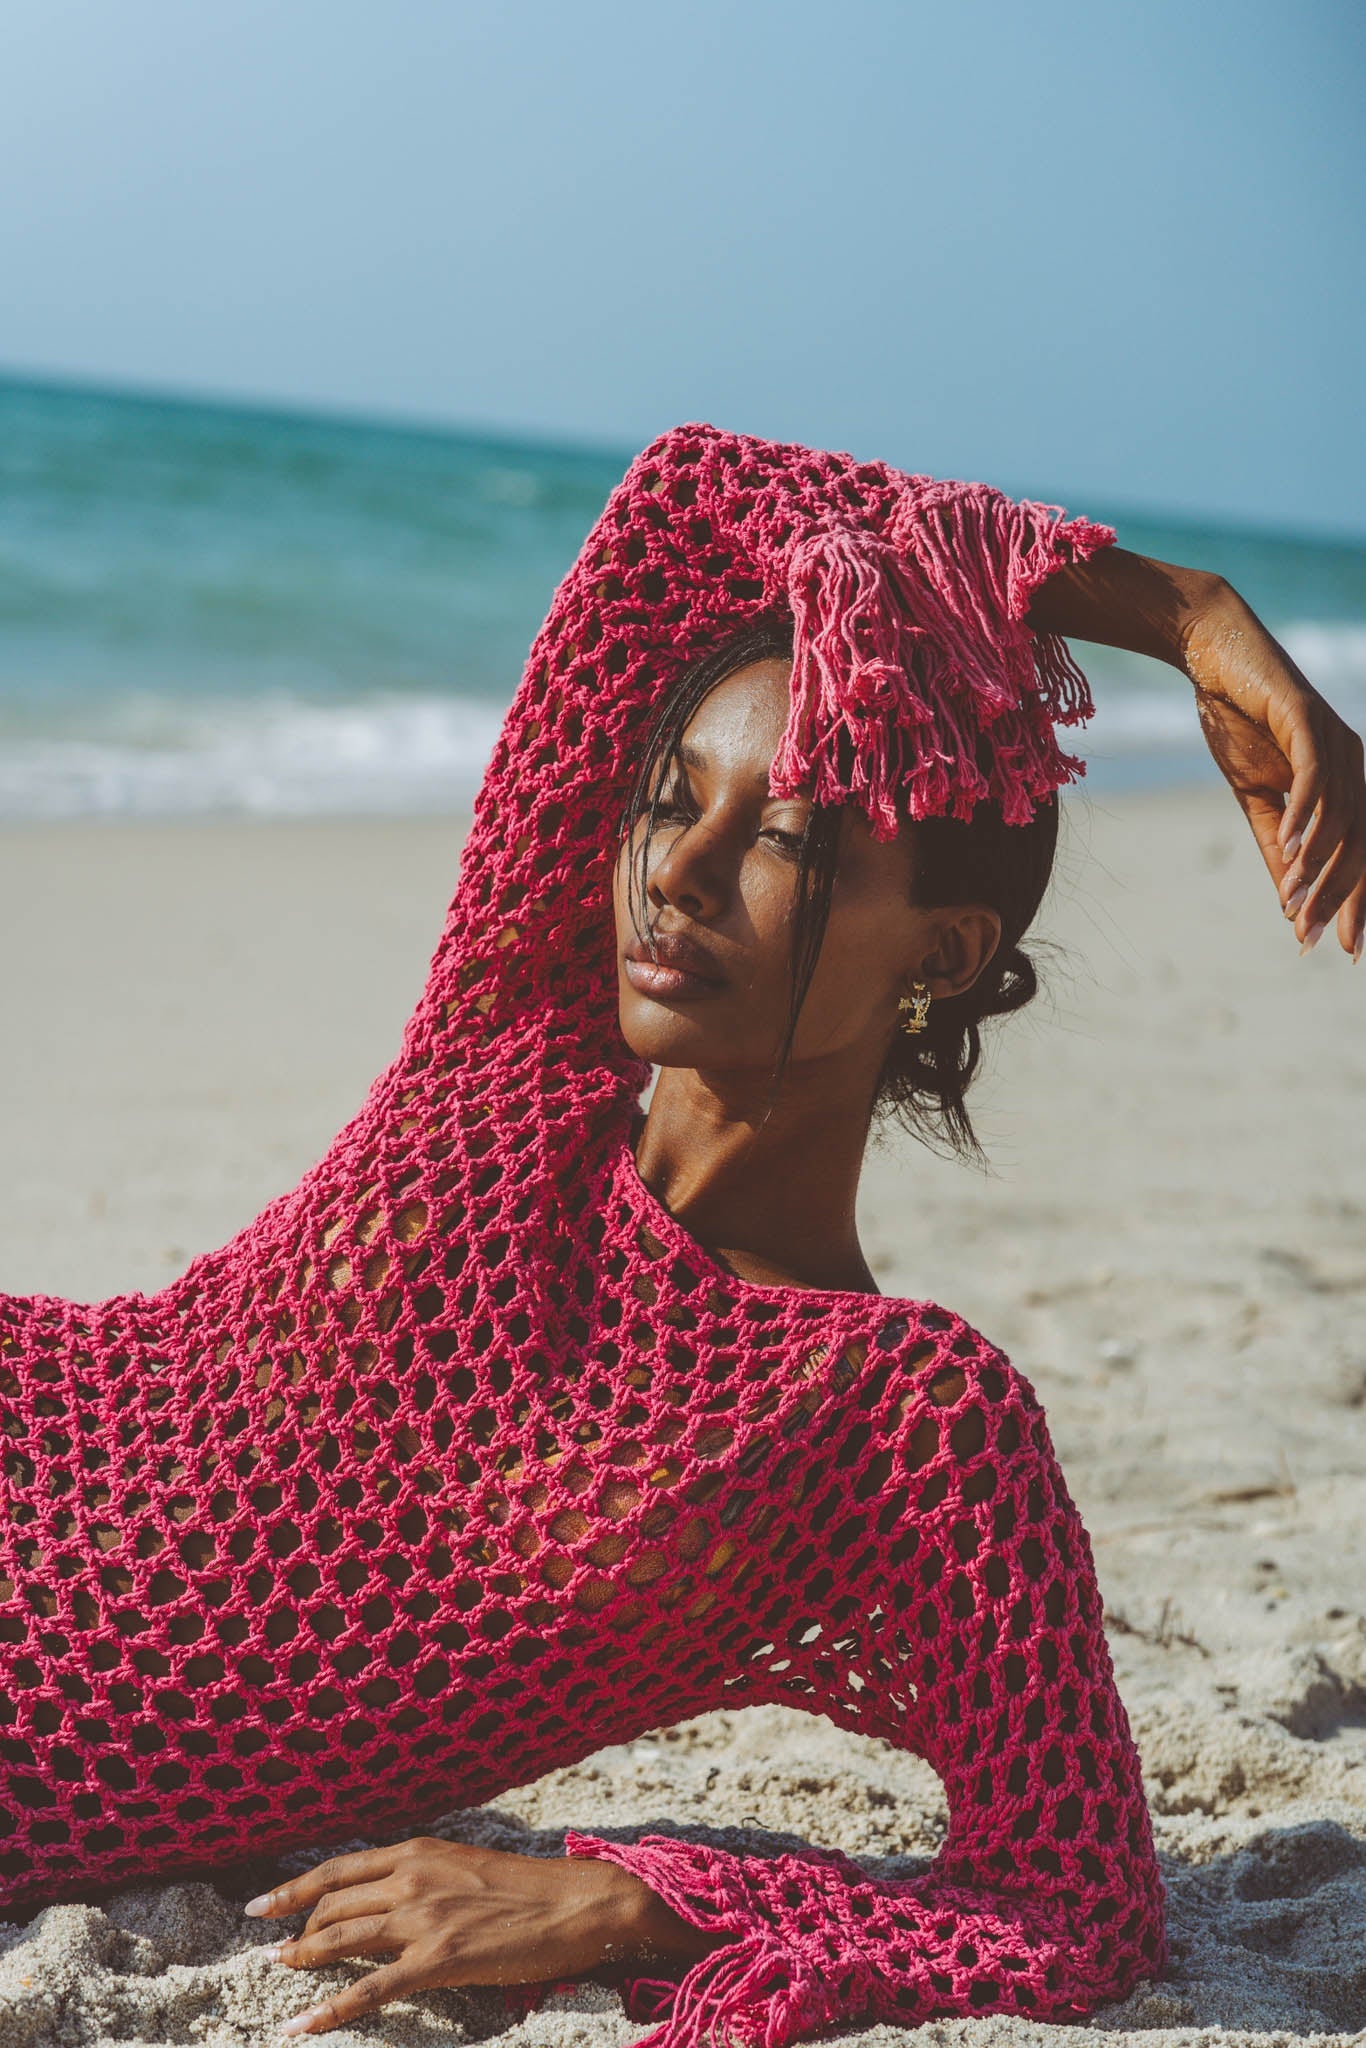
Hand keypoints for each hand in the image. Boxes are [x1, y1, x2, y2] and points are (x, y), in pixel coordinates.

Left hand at [243, 1835, 699, 2036]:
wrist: (576, 1904)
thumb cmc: (528, 1889)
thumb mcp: (465, 1867)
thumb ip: (422, 1877)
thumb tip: (388, 1895)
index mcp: (418, 1853)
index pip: (338, 1869)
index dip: (294, 1888)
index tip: (262, 1904)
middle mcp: (412, 1878)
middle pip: (332, 1903)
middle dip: (295, 1929)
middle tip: (270, 1951)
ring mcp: (422, 1918)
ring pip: (341, 1939)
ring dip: (302, 1959)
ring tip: (275, 1972)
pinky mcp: (438, 1959)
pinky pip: (369, 1990)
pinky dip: (329, 2011)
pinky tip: (302, 2027)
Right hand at [1183, 590, 1365, 958]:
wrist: (1214, 656)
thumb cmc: (1237, 723)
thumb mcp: (1256, 799)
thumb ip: (1276, 846)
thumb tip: (1291, 902)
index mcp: (1345, 783)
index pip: (1359, 851)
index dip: (1355, 900)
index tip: (1342, 948)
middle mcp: (1353, 763)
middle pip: (1357, 841)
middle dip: (1338, 895)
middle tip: (1313, 937)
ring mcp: (1337, 741)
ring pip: (1338, 817)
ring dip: (1314, 865)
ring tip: (1292, 904)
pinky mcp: (1309, 719)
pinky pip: (1314, 777)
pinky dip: (1303, 816)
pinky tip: (1287, 849)